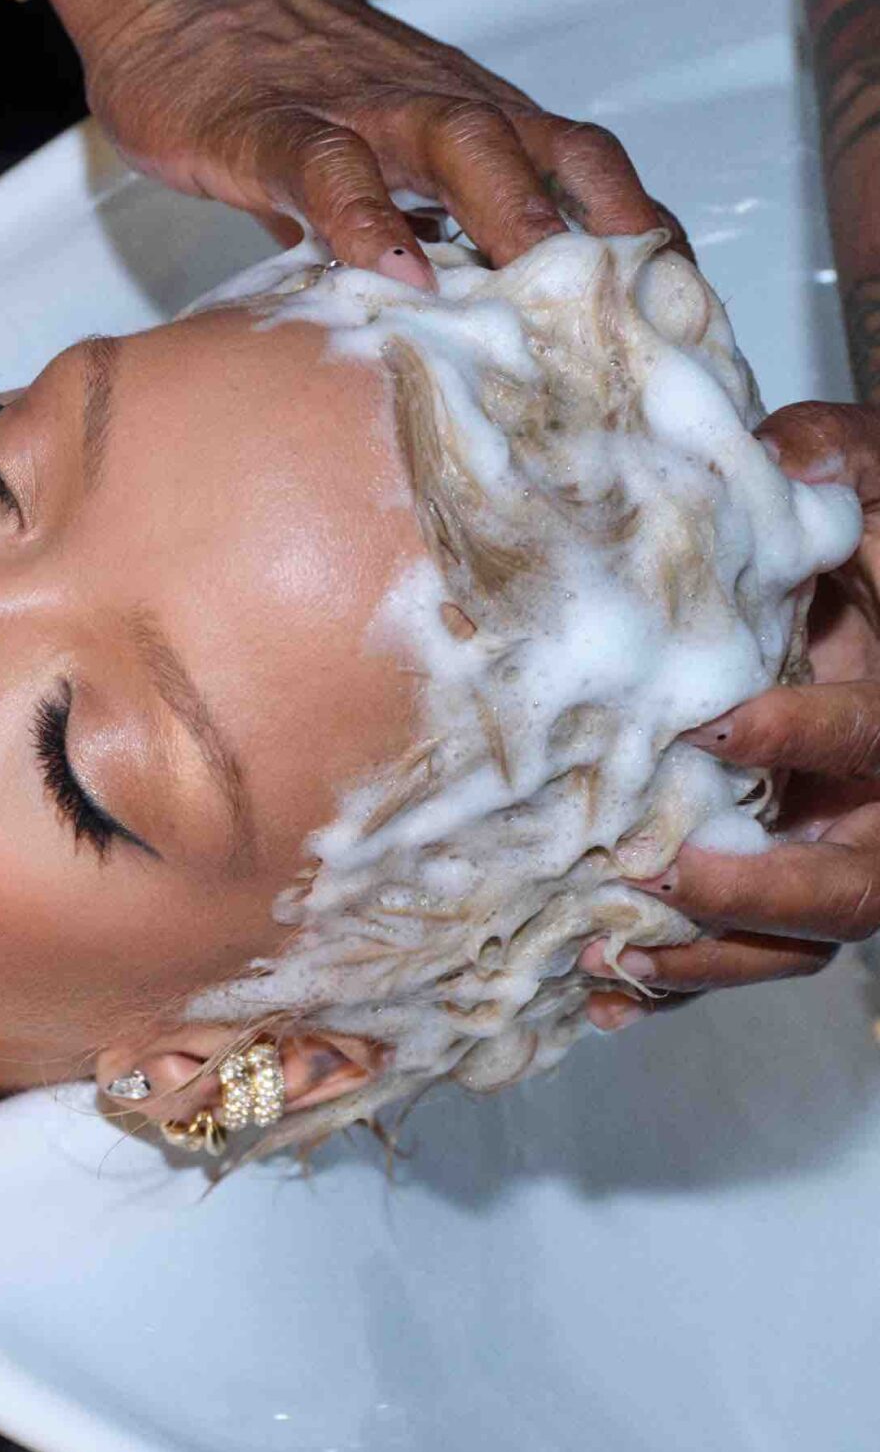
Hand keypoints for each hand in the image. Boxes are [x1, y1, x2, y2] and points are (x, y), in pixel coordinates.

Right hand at [50, 0, 681, 286]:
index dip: (636, 231)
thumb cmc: (260, 69)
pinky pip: (328, 168)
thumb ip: (393, 232)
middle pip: (547, 152)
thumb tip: (415, 321)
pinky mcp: (270, 125)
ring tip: (538, 289)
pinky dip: (365, 218)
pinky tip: (391, 273)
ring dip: (508, 212)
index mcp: (461, 116)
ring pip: (461, 145)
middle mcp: (431, 106)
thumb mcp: (353, 162)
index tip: (679, 307)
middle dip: (604, 230)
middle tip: (645, 314)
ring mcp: (356, 110)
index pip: (579, 166)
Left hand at [581, 398, 879, 1026]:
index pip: (872, 737)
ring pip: (797, 946)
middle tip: (664, 874)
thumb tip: (778, 457)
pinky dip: (673, 986)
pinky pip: (738, 965)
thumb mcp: (857, 479)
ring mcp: (836, 859)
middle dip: (762, 889)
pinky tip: (599, 995)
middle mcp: (879, 802)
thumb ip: (829, 467)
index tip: (711, 725)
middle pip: (854, 887)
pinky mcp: (779, 899)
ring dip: (707, 960)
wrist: (847, 596)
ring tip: (609, 952)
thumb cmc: (852, 532)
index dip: (802, 734)